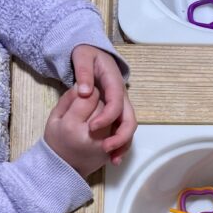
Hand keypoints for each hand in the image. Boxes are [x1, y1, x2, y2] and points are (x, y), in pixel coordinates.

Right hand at [44, 89, 110, 178]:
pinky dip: (115, 126)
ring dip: (108, 113)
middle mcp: (91, 136)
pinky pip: (120, 132)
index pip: (90, 98)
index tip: (84, 95)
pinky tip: (105, 126)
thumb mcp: (54, 118)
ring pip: (115, 117)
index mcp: (72, 126)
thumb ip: (68, 99)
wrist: (63, 168)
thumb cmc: (56, 140)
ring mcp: (104, 145)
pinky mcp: (112, 151)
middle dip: (99, 102)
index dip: (89, 92)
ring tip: (95, 118)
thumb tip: (83, 86)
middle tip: (89, 106)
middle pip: (105, 106)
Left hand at [71, 46, 137, 165]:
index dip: (107, 116)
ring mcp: (120, 105)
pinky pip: (121, 130)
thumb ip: (83, 72)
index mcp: (114, 83)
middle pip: (129, 119)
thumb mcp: (82, 56)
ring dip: (123, 144)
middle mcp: (121, 96)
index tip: (92, 127)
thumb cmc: (87, 54)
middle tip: (106, 148)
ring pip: (128, 127)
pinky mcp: (116, 112)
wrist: (92, 53)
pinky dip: (119, 144)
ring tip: (113, 159)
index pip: (115, 102)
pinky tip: (112, 157)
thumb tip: (85, 91)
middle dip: (121, 136)